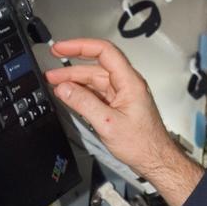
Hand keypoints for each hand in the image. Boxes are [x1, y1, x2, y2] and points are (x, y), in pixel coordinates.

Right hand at [45, 38, 204, 205]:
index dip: (80, 46)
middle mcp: (127, 84)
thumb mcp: (108, 123)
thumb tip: (64, 88)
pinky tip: (70, 95)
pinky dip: (82, 92)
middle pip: (96, 66)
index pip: (104, 52)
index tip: (61, 48)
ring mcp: (123, 94)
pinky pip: (97, 92)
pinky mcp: (119, 105)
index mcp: (129, 82)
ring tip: (55, 83)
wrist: (155, 159)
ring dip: (74, 81)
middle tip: (51, 71)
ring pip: (95, 80)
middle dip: (71, 68)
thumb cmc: (143, 143)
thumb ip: (84, 104)